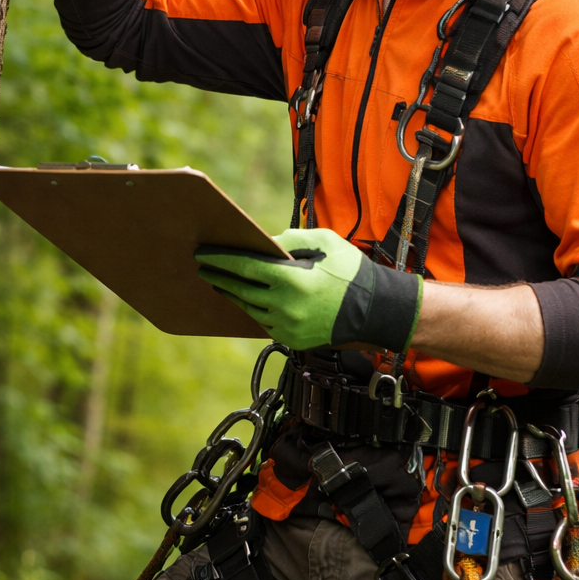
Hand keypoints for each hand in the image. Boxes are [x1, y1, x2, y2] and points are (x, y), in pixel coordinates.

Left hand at [196, 227, 421, 352]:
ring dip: (233, 294)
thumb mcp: (324, 242)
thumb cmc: (351, 272)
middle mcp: (284, 306)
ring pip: (250, 308)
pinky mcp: (292, 340)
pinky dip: (253, 309)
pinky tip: (245, 300)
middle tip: (203, 267)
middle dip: (220, 277)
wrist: (375, 311)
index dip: (221, 259)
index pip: (244, 267)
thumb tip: (265, 243)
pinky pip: (264, 322)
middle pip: (241, 290)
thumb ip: (291, 239)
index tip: (203, 253)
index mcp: (290, 280)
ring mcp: (287, 326)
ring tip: (220, 283)